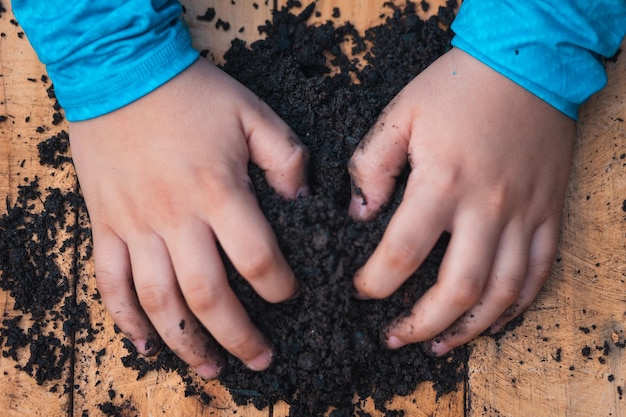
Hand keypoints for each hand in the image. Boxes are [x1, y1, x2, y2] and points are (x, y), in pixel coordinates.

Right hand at [70, 59, 308, 376]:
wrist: (120, 71)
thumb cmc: (191, 93)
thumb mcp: (252, 113)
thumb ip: (285, 157)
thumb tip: (302, 199)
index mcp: (218, 191)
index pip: (257, 259)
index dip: (280, 286)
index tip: (291, 297)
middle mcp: (175, 217)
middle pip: (209, 295)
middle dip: (240, 336)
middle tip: (262, 360)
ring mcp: (134, 225)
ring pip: (159, 301)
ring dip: (187, 343)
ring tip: (212, 369)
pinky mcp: (104, 225)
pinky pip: (109, 283)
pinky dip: (126, 319)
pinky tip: (146, 345)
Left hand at [348, 48, 574, 355]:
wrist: (526, 63)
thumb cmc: (457, 87)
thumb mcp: (399, 115)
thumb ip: (371, 165)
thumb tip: (360, 214)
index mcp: (443, 182)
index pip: (402, 253)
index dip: (374, 282)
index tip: (359, 291)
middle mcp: (487, 207)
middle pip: (456, 289)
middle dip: (421, 324)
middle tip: (394, 338)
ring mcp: (524, 214)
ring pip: (501, 293)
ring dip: (469, 329)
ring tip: (438, 347)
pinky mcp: (548, 213)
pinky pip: (538, 273)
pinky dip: (516, 306)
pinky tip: (492, 323)